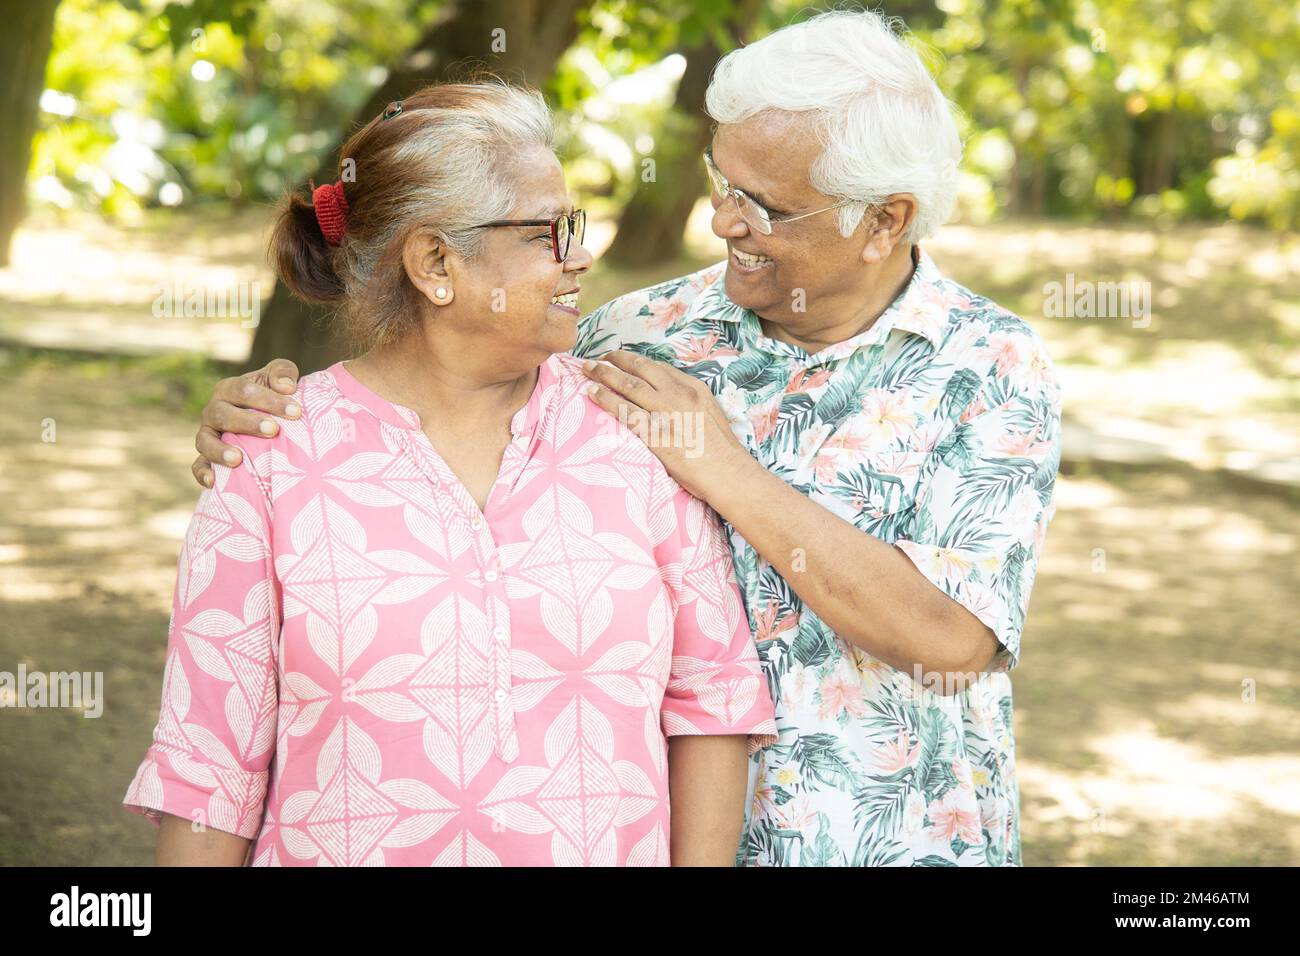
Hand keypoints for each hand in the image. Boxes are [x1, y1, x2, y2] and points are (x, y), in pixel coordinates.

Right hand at [192, 358, 300, 487]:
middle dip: (248, 422)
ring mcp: (208, 434)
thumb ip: (283, 372)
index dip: (269, 400)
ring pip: (205, 441)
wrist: (267, 420)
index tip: (296, 411)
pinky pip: (198, 465)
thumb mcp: (280, 378)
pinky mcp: (206, 457)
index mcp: (229, 389)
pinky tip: (213, 482)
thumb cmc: (274, 397)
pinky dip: (202, 473)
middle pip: (224, 414)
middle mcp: (214, 410)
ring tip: (238, 459)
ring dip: (219, 450)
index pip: (245, 390)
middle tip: (273, 429)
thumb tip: (285, 386)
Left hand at [581, 350, 747, 502]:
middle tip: (597, 358)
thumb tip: (669, 398)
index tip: (619, 358)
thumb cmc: (721, 450)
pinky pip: (624, 411)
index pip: (657, 367)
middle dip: (614, 360)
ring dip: (604, 374)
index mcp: (693, 387)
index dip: (634, 360)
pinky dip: (605, 399)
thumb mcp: (709, 413)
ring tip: (587, 369)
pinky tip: (592, 393)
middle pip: (639, 369)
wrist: (728, 473)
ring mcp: (666, 413)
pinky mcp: (655, 434)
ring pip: (628, 385)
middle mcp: (678, 394)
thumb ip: (689, 401)